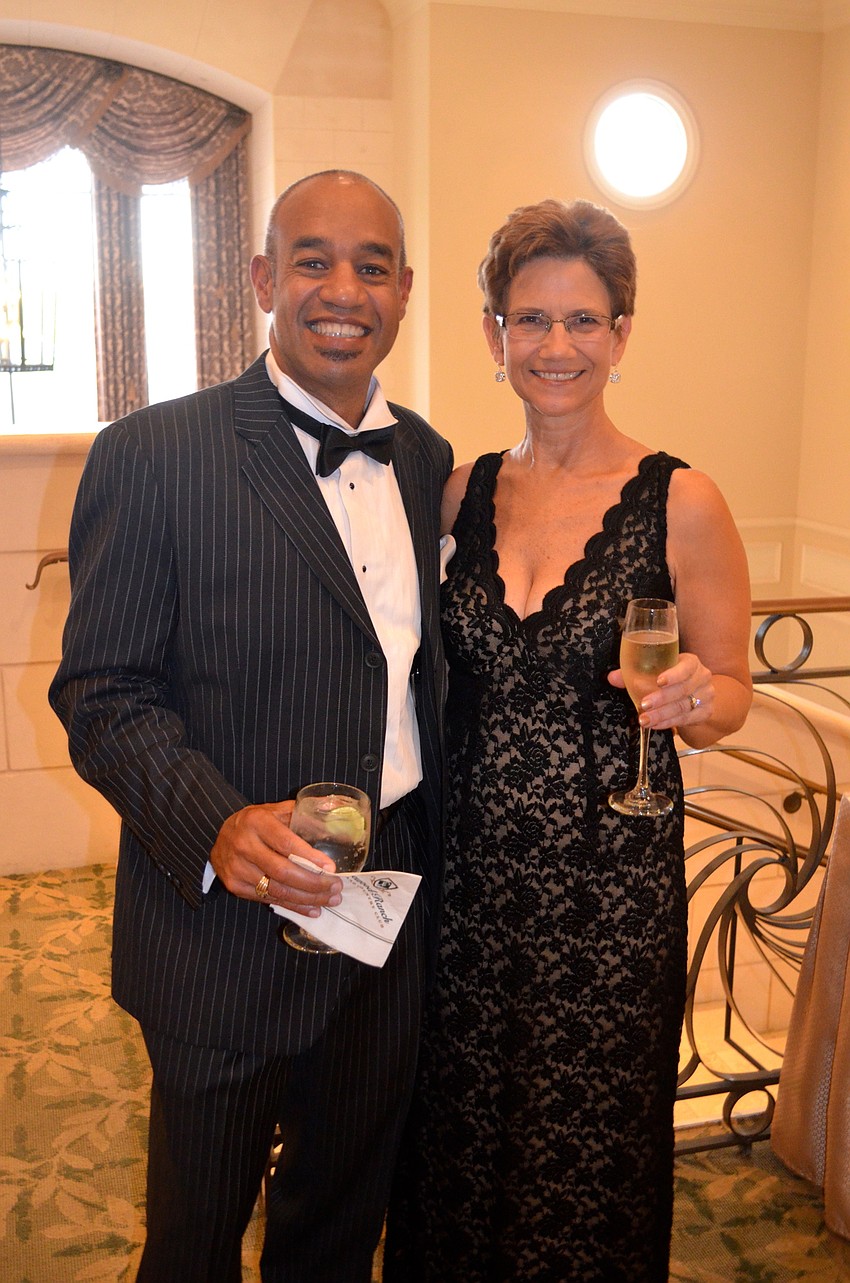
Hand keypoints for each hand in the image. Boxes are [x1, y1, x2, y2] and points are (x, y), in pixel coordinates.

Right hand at [210, 800, 342, 916]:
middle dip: (313, 883)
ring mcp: (237, 869)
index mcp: (256, 822)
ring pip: (277, 890)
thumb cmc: (254, 823)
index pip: (285, 843)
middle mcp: (244, 846)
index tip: (330, 868)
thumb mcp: (273, 811)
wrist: (219, 837)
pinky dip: (294, 906)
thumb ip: (299, 815)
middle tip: (336, 887)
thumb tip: (330, 821)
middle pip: (282, 871)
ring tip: (330, 899)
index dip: (309, 858)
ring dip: (307, 898)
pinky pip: (269, 900)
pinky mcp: (235, 887)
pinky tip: (312, 908)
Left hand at [609, 651, 713, 731]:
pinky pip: (687, 719)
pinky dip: (669, 723)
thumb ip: (632, 673)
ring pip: (684, 706)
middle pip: (683, 689)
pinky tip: (655, 725)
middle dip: (662, 699)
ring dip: (662, 714)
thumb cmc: (671, 677)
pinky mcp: (705, 712)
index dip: (674, 674)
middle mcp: (702, 677)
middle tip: (643, 705)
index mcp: (691, 662)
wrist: (696, 692)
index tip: (659, 681)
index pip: (686, 666)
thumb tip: (611, 677)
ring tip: (644, 719)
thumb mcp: (655, 672)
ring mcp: (706, 696)